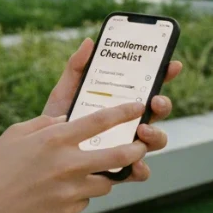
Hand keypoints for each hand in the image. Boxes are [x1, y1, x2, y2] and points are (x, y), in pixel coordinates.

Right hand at [0, 101, 148, 212]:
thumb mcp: (16, 133)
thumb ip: (44, 123)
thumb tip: (66, 121)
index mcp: (55, 139)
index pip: (100, 121)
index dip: (124, 112)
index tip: (138, 107)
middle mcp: (68, 164)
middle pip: (118, 155)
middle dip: (136, 149)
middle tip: (141, 145)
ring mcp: (70, 191)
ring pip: (106, 182)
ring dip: (105, 175)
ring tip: (92, 171)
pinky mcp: (67, 212)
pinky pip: (85, 199)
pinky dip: (80, 193)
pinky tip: (62, 190)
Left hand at [42, 37, 182, 182]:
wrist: (40, 151)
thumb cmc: (57, 117)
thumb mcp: (65, 90)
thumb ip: (76, 67)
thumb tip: (89, 42)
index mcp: (120, 101)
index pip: (148, 86)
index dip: (164, 74)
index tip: (172, 64)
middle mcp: (129, 122)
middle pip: (158, 112)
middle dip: (163, 104)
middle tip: (154, 100)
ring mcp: (128, 145)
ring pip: (155, 140)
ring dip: (156, 134)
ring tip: (143, 131)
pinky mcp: (120, 168)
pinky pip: (140, 170)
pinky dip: (142, 168)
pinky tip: (135, 164)